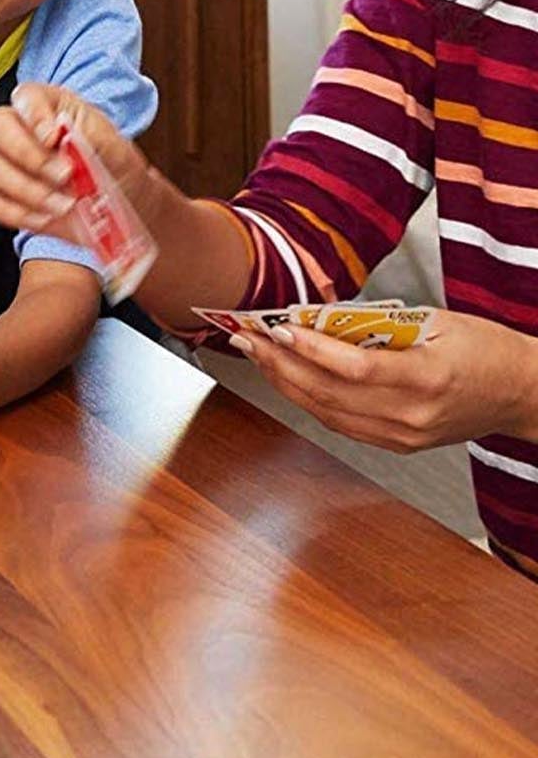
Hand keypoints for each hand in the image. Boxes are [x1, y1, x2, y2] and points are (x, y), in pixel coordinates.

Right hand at [0, 83, 151, 242]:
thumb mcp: (114, 147)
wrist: (120, 206)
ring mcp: (6, 161)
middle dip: (27, 154)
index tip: (54, 138)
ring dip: (27, 189)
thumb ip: (89, 137)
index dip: (33, 115)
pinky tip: (44, 217)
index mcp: (50, 105)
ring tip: (64, 204)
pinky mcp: (1, 195)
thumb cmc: (114, 167)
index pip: (25, 95)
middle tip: (63, 176)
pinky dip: (13, 212)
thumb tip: (60, 136)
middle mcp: (21, 128)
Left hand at [233, 308, 537, 450]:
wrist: (523, 394)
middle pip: (329, 393)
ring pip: (326, 412)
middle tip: (248, 338)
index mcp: (427, 380)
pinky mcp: (396, 444)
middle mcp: (410, 416)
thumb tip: (322, 312)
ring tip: (257, 355)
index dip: (311, 349)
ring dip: (284, 382)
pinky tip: (288, 378)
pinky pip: (339, 423)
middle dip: (279, 363)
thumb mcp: (438, 321)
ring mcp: (402, 436)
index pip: (354, 369)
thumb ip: (380, 321)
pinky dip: (308, 399)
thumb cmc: (488, 350)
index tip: (280, 327)